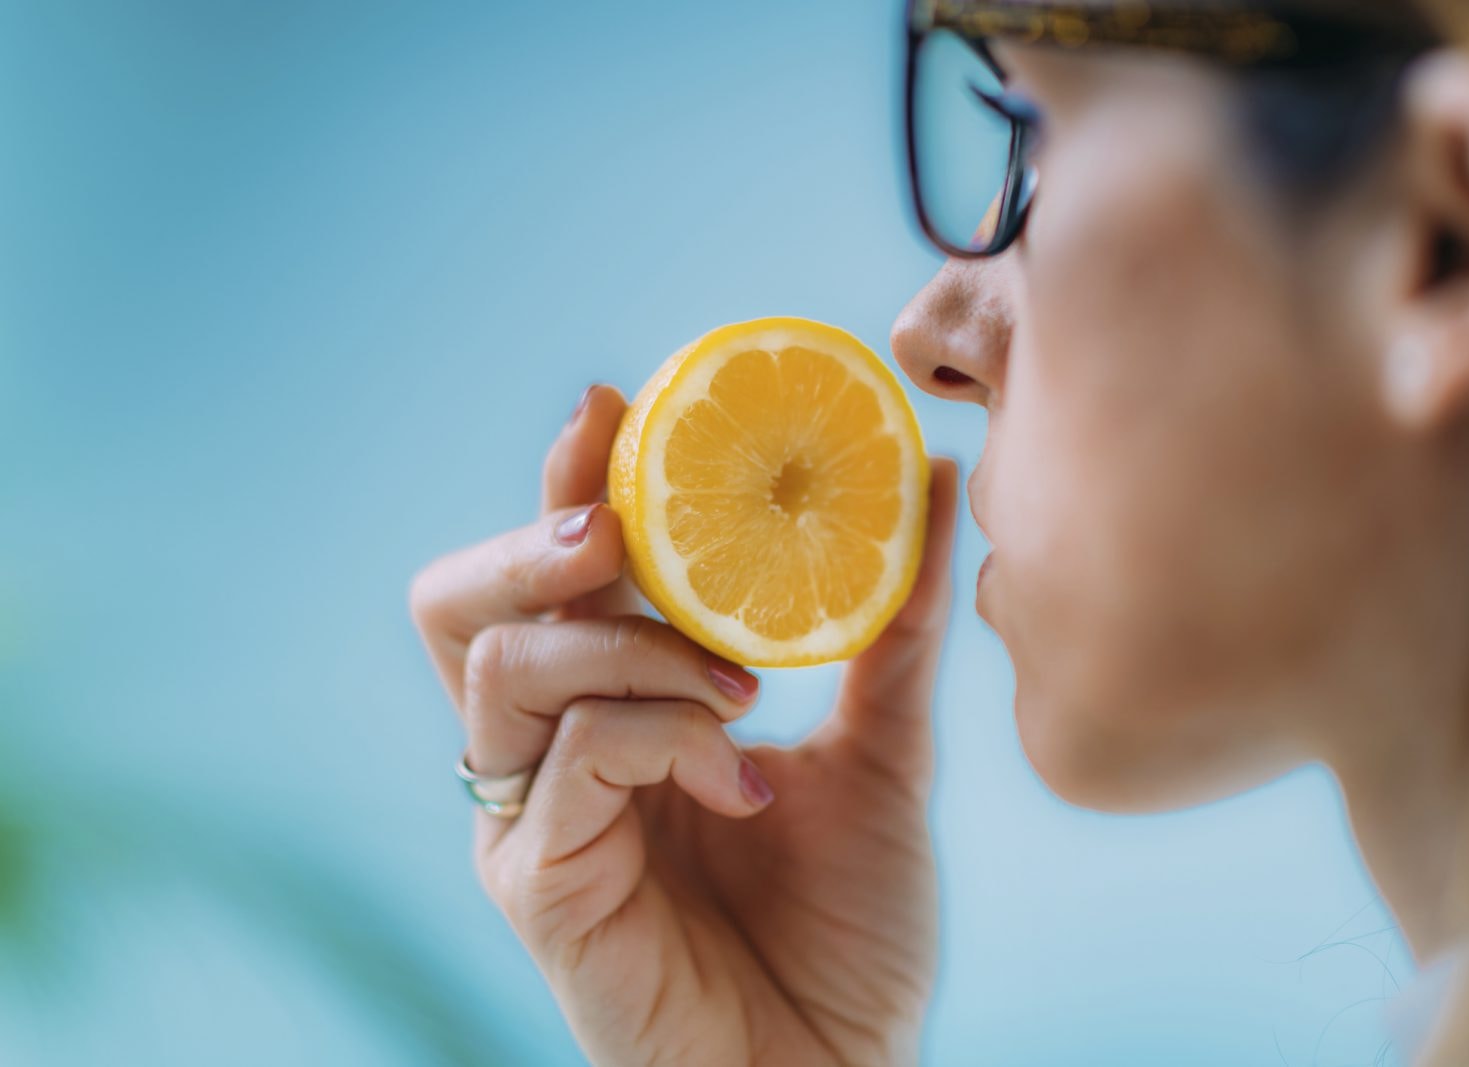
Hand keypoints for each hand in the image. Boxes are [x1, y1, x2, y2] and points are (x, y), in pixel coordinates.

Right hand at [409, 384, 960, 1065]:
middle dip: (533, 538)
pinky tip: (746, 775)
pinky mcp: (536, 885)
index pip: (545, 576)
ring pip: (505, 665)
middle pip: (459, 605)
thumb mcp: (882, 752)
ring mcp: (530, 821)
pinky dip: (664, 733)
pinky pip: (571, 757)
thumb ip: (890, 627)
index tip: (609, 401)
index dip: (558, 482)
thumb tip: (925, 474)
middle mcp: (547, 757)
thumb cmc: (848, 929)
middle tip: (621, 524)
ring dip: (629, 641)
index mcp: (610, 713)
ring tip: (737, 679)